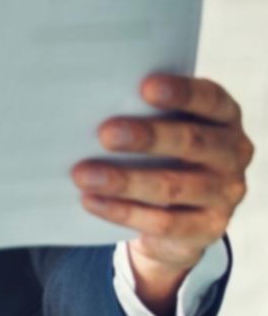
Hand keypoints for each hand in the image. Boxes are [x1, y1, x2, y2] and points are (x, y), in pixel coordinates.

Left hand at [72, 75, 252, 315]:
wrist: (178, 214)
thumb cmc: (161, 153)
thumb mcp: (160, 129)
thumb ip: (140, 114)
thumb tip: (87, 104)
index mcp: (223, 117)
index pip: (210, 99)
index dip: (182, 93)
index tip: (145, 86)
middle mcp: (232, 152)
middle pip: (192, 142)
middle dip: (147, 137)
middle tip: (105, 134)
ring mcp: (225, 193)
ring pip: (173, 186)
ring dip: (125, 181)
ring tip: (83, 174)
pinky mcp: (208, 228)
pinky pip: (163, 222)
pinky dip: (123, 211)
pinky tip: (90, 200)